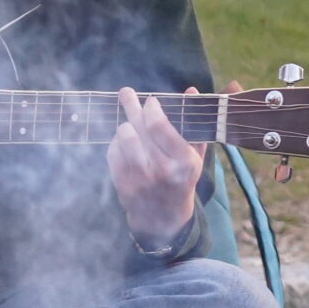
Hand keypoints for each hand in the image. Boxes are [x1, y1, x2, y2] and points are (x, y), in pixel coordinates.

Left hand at [107, 87, 203, 250]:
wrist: (164, 217)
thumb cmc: (182, 179)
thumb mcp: (195, 155)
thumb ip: (194, 124)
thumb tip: (191, 90)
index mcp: (183, 161)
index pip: (159, 125)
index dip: (151, 108)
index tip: (150, 100)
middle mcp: (161, 169)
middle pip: (139, 128)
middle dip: (131, 106)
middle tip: (126, 93)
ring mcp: (140, 178)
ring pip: (124, 137)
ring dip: (125, 126)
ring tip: (129, 122)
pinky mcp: (122, 184)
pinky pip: (113, 152)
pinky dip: (116, 143)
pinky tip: (124, 142)